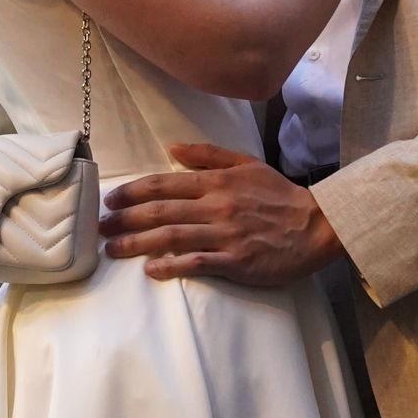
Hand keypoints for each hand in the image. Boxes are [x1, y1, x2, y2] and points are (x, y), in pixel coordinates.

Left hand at [100, 144, 344, 285]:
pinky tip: (152, 270)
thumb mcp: (246, 164)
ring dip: (138, 244)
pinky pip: (199, 263)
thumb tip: (173, 147)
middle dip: (125, 219)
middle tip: (100, 228)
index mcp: (217, 182)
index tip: (110, 200)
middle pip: (161, 211)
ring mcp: (226, 235)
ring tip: (113, 250)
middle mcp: (216, 206)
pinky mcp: (236, 262)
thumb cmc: (279, 196)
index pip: (165, 184)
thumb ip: (209, 154)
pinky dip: (173, 266)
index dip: (133, 192)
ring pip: (172, 237)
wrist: (317, 226)